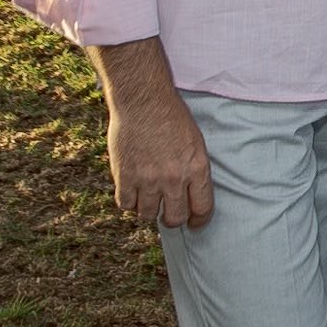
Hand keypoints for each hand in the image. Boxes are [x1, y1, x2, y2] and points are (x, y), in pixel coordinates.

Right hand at [108, 90, 212, 228]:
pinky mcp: (124, 177)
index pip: (202, 208)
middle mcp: (173, 179)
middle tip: (169, 212)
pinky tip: (132, 190)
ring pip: (147, 214)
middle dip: (173, 218)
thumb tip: (190, 195)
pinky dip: (129, 201)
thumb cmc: (173, 118)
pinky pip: (125, 205)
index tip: (195, 224)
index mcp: (197, 169)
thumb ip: (193, 171)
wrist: (144, 102)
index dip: (199, 221)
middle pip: (174, 218)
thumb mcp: (195, 143)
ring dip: (148, 208)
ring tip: (149, 196)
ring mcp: (147, 180)